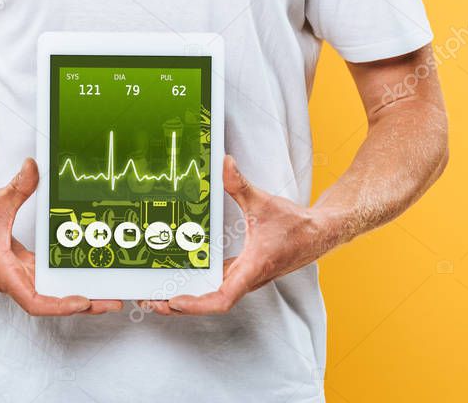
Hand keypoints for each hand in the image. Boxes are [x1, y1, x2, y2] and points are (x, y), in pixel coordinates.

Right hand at [0, 157, 122, 315]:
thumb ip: (17, 187)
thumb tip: (33, 167)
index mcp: (5, 272)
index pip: (36, 300)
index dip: (61, 304)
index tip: (84, 301)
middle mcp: (14, 278)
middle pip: (52, 301)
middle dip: (83, 303)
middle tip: (114, 300)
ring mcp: (19, 273)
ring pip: (52, 291)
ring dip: (78, 292)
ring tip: (108, 290)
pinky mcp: (22, 264)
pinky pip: (48, 276)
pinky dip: (66, 277)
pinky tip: (85, 270)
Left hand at [137, 154, 322, 315]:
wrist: (319, 234)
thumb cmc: (295, 225)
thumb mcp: (264, 202)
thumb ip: (240, 185)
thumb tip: (224, 163)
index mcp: (252, 268)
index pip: (222, 297)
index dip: (196, 303)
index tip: (173, 300)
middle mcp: (246, 278)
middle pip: (209, 301)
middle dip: (179, 304)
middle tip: (148, 299)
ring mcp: (244, 276)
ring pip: (212, 295)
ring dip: (185, 296)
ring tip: (155, 293)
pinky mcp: (243, 270)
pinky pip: (217, 283)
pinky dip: (198, 284)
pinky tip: (180, 274)